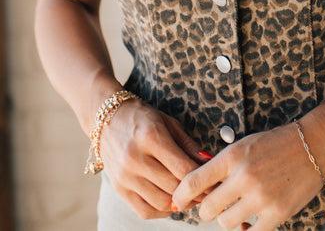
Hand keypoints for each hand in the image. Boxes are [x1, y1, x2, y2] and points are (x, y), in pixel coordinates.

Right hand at [99, 98, 213, 218]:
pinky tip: (171, 203)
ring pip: (161, 202)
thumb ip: (188, 145)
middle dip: (193, 192)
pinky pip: (144, 210)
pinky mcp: (118, 188)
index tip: (213, 181)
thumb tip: (209, 163)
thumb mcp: (168, 122)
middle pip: (173, 186)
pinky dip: (162, 211)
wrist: (107, 119)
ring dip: (179, 203)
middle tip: (206, 192)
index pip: (182, 168)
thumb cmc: (142, 118)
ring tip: (190, 197)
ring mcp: (124, 175)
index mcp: (150, 137)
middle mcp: (135, 158)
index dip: (201, 178)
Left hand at [171, 120, 324, 230]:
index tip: (178, 202)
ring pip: (225, 223)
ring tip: (236, 210)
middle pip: (207, 209)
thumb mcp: (244, 145)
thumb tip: (197, 189)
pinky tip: (248, 223)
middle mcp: (243, 176)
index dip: (181, 196)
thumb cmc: (275, 143)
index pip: (193, 182)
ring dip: (227, 219)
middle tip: (214, 206)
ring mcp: (260, 197)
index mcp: (232, 156)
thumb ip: (222, 166)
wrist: (312, 144)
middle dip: (207, 210)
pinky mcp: (276, 213)